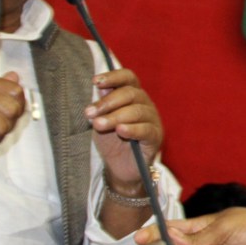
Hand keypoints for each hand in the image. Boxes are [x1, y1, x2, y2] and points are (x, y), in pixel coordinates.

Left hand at [84, 68, 162, 191]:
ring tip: (98, 125)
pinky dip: (132, 129)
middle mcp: (145, 104)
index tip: (95, 82)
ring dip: (114, 117)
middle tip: (89, 113)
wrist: (119, 168)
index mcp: (133, 95)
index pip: (128, 77)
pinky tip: (120, 131)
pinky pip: (145, 130)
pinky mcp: (156, 137)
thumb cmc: (111, 140)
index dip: (113, 76)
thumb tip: (101, 88)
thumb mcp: (101, 120)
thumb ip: (102, 105)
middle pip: (130, 94)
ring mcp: (153, 120)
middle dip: (107, 102)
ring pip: (136, 112)